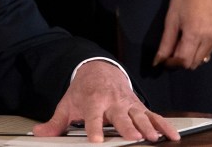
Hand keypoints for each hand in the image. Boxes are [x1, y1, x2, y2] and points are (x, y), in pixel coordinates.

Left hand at [31, 61, 180, 142]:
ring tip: (153, 138)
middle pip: (120, 116)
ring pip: (139, 115)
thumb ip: (55, 122)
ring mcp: (128, 104)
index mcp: (93, 101)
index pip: (92, 117)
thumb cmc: (83, 91)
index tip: (96, 140)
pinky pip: (154, 116)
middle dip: (126, 126)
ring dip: (147, 126)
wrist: (99, 71)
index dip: (94, 129)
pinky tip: (172, 136)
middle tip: (133, 137)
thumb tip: (39, 133)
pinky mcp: (140, 107)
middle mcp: (112, 102)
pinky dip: (164, 125)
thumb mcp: (67, 104)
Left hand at [154, 0, 211, 68]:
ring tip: (180, 40)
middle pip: (193, 63)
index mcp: (195, 34)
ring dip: (190, 55)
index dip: (171, 64)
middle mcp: (210, 38)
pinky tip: (192, 37)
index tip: (163, 60)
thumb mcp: (171, 18)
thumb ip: (166, 42)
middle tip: (170, 50)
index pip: (183, 61)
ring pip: (202, 58)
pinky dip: (199, 49)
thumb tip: (158, 60)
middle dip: (180, 61)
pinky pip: (210, 49)